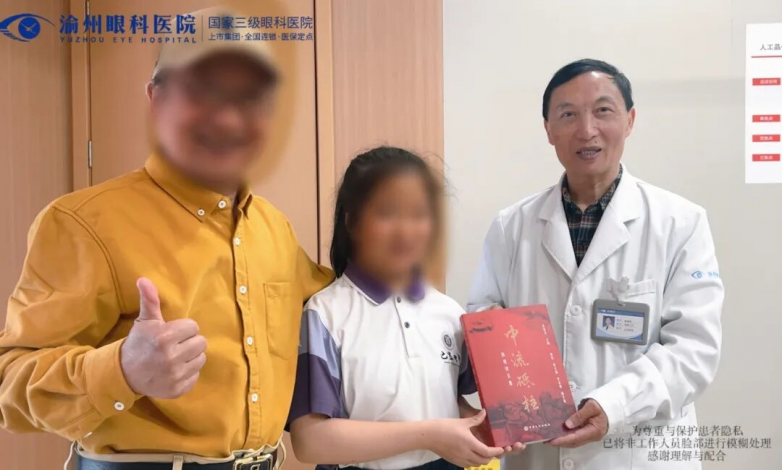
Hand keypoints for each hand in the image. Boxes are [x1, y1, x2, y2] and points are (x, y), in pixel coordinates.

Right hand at [119, 278, 206, 398]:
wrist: (124, 374)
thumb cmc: (139, 343)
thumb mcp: (144, 321)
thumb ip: (150, 300)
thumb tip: (144, 279)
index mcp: (165, 337)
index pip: (193, 327)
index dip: (183, 328)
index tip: (171, 333)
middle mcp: (172, 357)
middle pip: (201, 342)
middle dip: (189, 341)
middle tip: (175, 345)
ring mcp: (176, 375)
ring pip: (201, 358)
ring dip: (191, 356)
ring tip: (175, 357)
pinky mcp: (179, 389)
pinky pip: (196, 375)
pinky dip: (188, 373)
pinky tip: (174, 370)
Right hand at [424, 410, 505, 467]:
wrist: (429, 436)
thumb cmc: (446, 426)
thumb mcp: (462, 422)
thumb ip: (475, 419)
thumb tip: (485, 412)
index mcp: (470, 443)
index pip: (487, 452)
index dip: (496, 451)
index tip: (501, 448)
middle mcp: (466, 454)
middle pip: (484, 460)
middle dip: (491, 456)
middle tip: (493, 450)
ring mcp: (460, 459)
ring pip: (477, 464)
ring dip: (483, 460)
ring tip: (484, 453)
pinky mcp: (455, 462)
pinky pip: (469, 465)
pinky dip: (474, 462)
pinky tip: (473, 455)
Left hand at [548, 399, 608, 447]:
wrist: (611, 405)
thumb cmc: (602, 404)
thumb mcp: (591, 406)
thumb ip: (579, 415)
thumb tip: (567, 424)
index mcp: (594, 430)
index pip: (576, 438)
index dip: (563, 440)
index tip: (551, 440)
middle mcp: (592, 436)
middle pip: (574, 442)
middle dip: (560, 442)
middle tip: (546, 439)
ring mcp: (590, 435)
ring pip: (574, 441)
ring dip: (562, 440)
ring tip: (549, 437)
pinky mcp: (587, 432)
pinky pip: (576, 436)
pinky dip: (566, 436)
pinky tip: (558, 433)